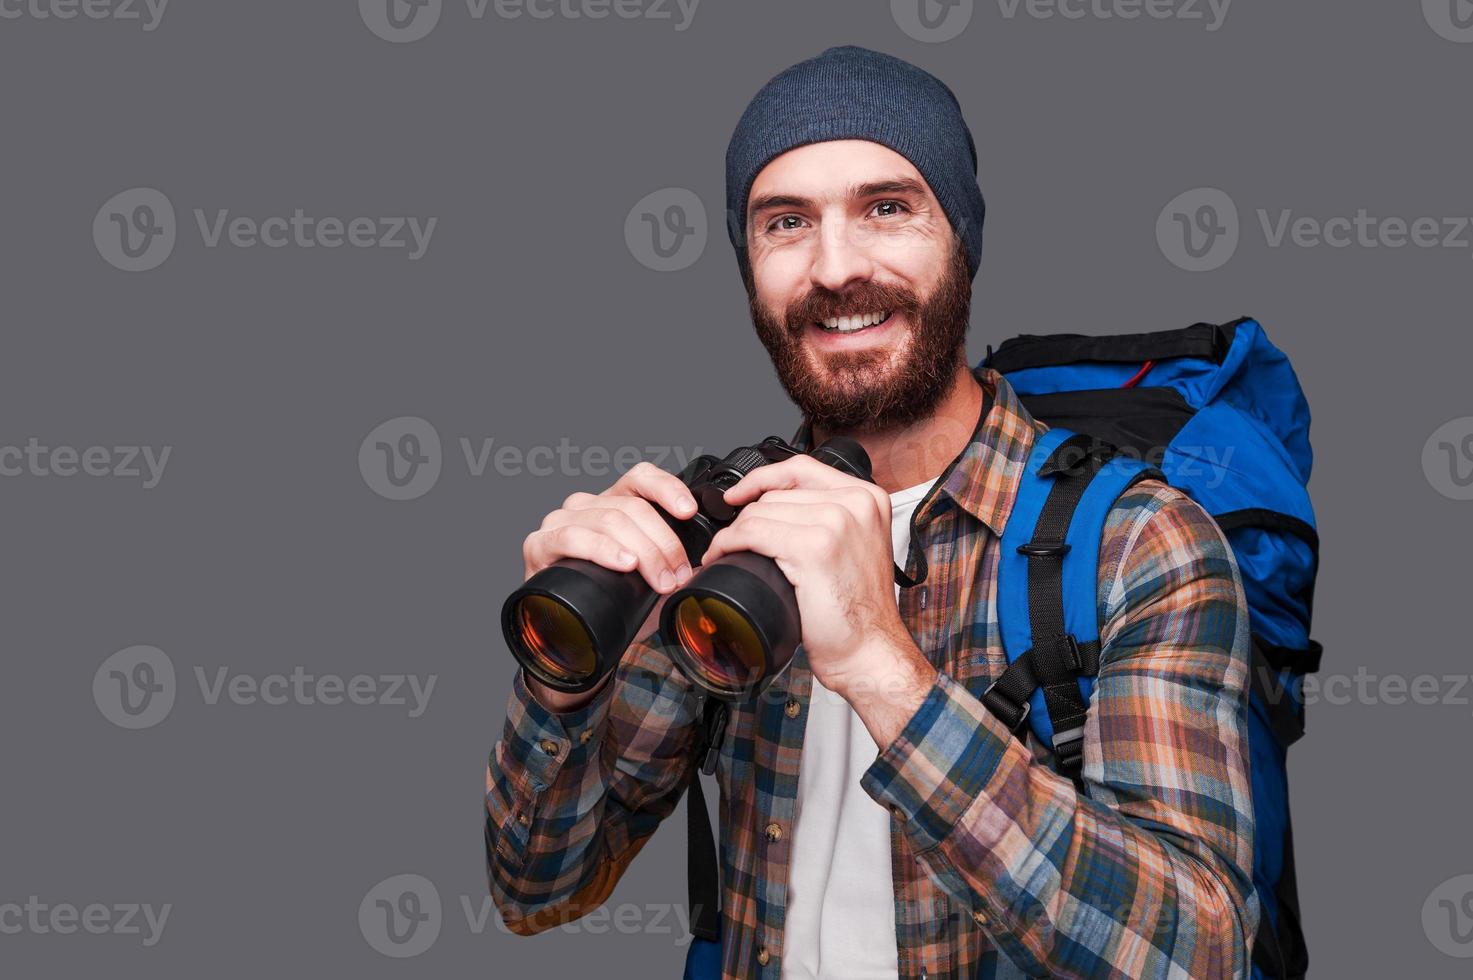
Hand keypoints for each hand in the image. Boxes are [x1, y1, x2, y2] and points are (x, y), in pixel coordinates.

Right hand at [519, 462, 698, 711]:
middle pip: (631, 507)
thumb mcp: (649, 578)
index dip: (666, 488)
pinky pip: (572, 537)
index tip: (689, 511)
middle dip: (663, 542)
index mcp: (613, 502)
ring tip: (659, 580)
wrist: (572, 637)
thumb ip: (674, 565)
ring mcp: (559, 521)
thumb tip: (709, 567)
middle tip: (678, 575)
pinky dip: (602, 549)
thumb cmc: (612, 602)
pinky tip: (624, 563)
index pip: (641, 478)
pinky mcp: (539, 544)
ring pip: (608, 519)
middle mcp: (585, 505)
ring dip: (642, 551)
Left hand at [703, 454, 919, 700]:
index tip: (740, 494)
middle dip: (747, 518)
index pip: (801, 468)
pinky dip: (729, 543)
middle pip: (776, 493)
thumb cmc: (859, 611)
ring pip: (760, 512)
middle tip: (735, 543)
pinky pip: (753, 533)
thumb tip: (776, 506)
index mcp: (868, 497)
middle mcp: (856, 503)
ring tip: (727, 552)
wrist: (870, 650)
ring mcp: (836, 522)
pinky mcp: (814, 548)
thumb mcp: (854, 546)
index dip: (762, 478)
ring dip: (734, 534)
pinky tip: (723, 555)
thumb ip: (830, 517)